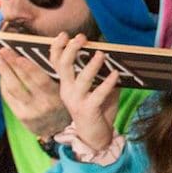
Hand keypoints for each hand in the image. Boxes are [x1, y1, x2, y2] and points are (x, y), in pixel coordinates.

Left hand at [0, 47, 69, 137]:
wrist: (60, 128)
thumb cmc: (63, 101)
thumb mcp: (66, 88)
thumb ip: (58, 71)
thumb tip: (50, 49)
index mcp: (57, 95)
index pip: (41, 80)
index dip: (29, 68)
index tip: (19, 56)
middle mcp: (44, 105)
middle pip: (23, 82)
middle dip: (12, 64)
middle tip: (3, 50)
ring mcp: (31, 112)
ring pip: (14, 89)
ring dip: (4, 72)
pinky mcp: (22, 117)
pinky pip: (9, 97)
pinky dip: (4, 84)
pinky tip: (3, 74)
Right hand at [50, 33, 120, 153]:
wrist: (96, 138)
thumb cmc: (97, 111)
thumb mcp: (97, 90)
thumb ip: (101, 76)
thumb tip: (111, 56)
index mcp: (66, 85)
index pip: (56, 63)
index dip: (57, 48)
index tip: (64, 34)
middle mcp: (67, 91)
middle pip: (63, 66)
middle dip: (71, 50)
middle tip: (81, 38)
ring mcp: (76, 101)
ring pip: (81, 79)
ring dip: (91, 65)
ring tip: (101, 54)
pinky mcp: (88, 110)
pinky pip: (98, 94)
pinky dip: (108, 83)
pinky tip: (115, 74)